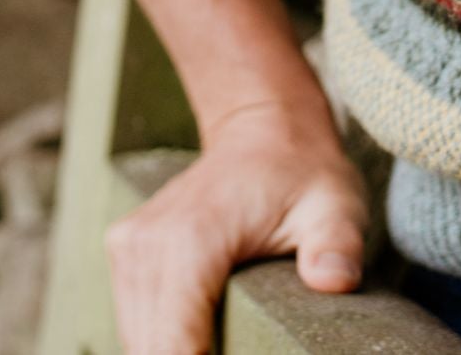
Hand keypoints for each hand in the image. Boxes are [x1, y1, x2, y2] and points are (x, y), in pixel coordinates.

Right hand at [103, 96, 369, 354]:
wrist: (261, 128)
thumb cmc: (300, 172)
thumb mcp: (334, 205)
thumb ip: (336, 245)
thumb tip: (333, 279)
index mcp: (192, 235)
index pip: (173, 342)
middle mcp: (148, 241)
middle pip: (151, 349)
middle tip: (246, 351)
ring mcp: (129, 245)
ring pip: (136, 341)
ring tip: (222, 348)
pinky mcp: (124, 251)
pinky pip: (134, 322)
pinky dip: (162, 342)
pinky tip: (200, 341)